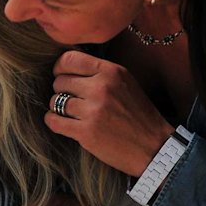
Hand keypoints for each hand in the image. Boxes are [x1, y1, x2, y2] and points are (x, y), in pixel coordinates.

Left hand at [45, 51, 172, 176]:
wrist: (153, 146)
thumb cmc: (138, 115)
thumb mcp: (125, 83)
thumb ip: (100, 73)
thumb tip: (67, 68)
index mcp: (111, 71)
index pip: (69, 59)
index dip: (60, 69)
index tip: (61, 77)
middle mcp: (101, 88)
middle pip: (59, 81)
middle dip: (60, 90)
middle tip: (69, 99)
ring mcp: (92, 110)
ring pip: (55, 102)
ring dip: (57, 108)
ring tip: (68, 113)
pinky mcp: (85, 132)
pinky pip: (53, 121)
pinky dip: (52, 121)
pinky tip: (60, 123)